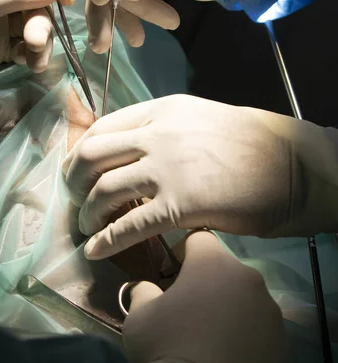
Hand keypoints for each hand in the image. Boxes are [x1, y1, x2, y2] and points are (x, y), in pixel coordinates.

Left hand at [64, 94, 337, 258]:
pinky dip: (106, 241)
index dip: (80, 152)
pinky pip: (129, 226)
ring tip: (88, 228)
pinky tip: (96, 252)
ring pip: (104, 190)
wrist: (289, 163)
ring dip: (88, 213)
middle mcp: (158, 134)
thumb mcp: (198, 119)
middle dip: (74, 181)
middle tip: (74, 200)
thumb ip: (162, 129)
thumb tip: (130, 152)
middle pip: (93, 155)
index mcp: (162, 110)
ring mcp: (168, 169)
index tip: (76, 172)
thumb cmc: (250, 141)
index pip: (103, 127)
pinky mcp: (181, 205)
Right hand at [123, 230, 285, 362]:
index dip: (182, 252)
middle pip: (224, 267)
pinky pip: (260, 322)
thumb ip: (144, 290)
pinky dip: (247, 330)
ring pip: (244, 294)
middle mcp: (247, 277)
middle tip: (188, 308)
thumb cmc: (166, 347)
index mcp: (212, 263)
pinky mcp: (281, 338)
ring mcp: (268, 308)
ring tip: (211, 333)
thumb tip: (147, 288)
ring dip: (229, 305)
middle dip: (206, 281)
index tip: (171, 275)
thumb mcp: (140, 315)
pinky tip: (230, 349)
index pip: (199, 239)